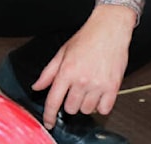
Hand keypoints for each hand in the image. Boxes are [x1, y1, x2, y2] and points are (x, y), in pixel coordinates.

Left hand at [31, 5, 135, 127]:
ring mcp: (98, 85)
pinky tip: (99, 95)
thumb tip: (37, 86)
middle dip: (69, 103)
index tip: (49, 122)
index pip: (54, 101)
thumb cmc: (87, 37)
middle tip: (74, 91)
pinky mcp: (113, 87)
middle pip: (70, 108)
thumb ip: (48, 72)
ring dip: (85, 104)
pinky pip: (104, 109)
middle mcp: (82, 80)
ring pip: (87, 110)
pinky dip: (100, 105)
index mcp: (67, 71)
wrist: (109, 29)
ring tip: (88, 90)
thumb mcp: (62, 52)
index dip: (49, 115)